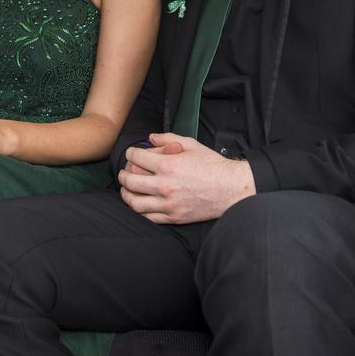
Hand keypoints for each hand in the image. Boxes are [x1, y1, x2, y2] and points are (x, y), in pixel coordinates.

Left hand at [117, 133, 255, 223]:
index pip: (135, 158)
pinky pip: (148, 217)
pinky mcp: (174, 217)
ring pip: (135, 202)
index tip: (131, 155)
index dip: (130, 154)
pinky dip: (139, 210)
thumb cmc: (212, 165)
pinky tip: (140, 203)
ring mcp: (168, 203)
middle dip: (123, 174)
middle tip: (124, 173)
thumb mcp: (190, 144)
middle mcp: (165, 185)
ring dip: (126, 194)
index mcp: (168, 165)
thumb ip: (167, 138)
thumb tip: (150, 138)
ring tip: (127, 189)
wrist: (231, 188)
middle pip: (130, 180)